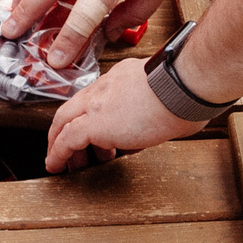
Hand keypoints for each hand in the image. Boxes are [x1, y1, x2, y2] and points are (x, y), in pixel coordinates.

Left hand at [44, 56, 205, 172]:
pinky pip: (67, 140)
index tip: (92, 132)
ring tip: (66, 163)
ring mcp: (97, 103)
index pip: (97, 96)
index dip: (90, 114)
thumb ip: (163, 107)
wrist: (183, 86)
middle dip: (66, 130)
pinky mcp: (94, 123)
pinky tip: (55, 165)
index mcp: (123, 78)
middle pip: (74, 107)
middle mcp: (106, 86)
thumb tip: (171, 123)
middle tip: (70, 150)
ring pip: (65, 121)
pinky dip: (58, 153)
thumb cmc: (187, 90)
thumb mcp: (169, 93)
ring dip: (62, 143)